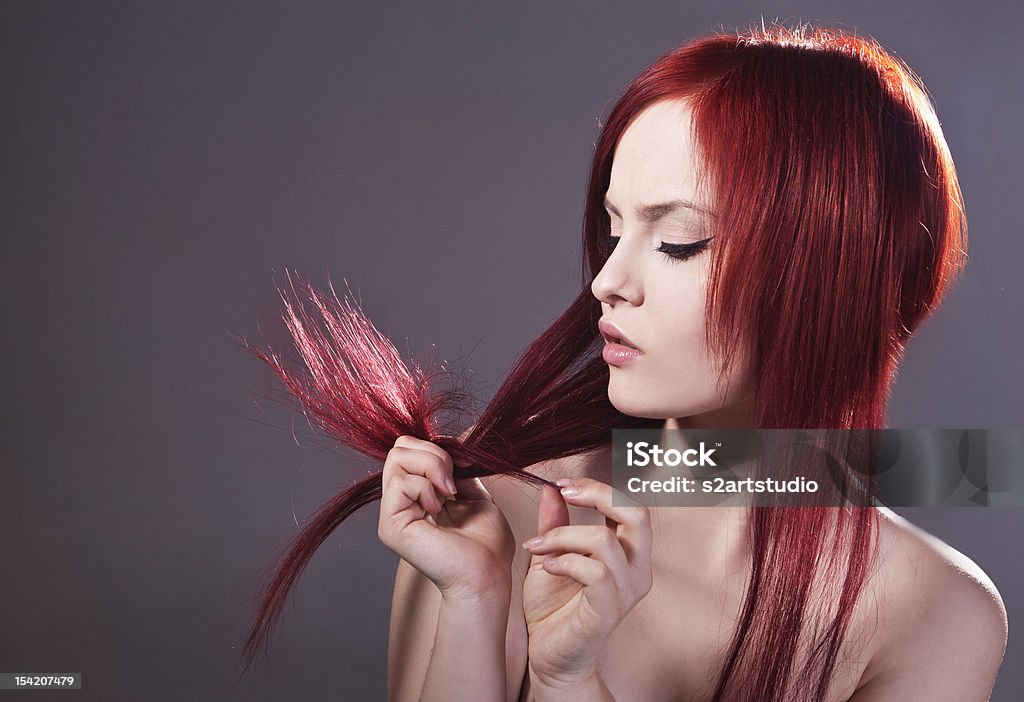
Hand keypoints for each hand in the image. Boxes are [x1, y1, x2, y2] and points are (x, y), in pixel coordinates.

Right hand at [377, 435, 514, 602]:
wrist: (487, 574)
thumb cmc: (486, 543)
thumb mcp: (473, 493)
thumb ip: (455, 469)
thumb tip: (447, 444)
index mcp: (417, 494)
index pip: (409, 448)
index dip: (436, 448)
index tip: (463, 467)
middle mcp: (400, 502)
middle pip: (399, 448)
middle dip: (433, 454)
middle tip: (452, 483)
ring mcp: (392, 514)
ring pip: (397, 457)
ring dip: (432, 468)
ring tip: (447, 495)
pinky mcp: (390, 525)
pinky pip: (400, 482)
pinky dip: (426, 488)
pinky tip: (438, 510)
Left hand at [521, 476, 653, 690]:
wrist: (550, 657)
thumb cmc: (554, 609)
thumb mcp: (552, 554)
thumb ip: (556, 523)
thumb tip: (552, 488)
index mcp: (629, 553)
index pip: (630, 505)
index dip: (599, 486)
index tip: (563, 483)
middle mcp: (637, 570)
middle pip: (637, 514)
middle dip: (598, 494)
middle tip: (564, 492)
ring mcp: (626, 591)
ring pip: (605, 541)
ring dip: (564, 535)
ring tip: (539, 546)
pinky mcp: (609, 610)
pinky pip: (594, 572)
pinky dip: (565, 561)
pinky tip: (547, 566)